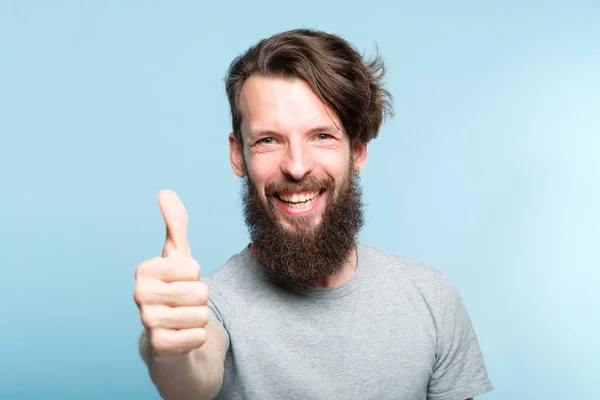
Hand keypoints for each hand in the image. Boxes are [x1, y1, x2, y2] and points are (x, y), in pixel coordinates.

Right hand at [134, 189, 209, 356]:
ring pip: (201, 314)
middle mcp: (139, 295)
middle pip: (200, 291)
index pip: (194, 267)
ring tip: (183, 320)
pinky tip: (182, 337)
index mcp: (144, 270)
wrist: (168, 339)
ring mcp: (147, 322)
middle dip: (200, 299)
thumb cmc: (174, 292)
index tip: (181, 283)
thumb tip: (165, 192)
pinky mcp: (159, 347)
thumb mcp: (177, 257)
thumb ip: (175, 225)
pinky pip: (198, 336)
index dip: (195, 276)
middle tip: (185, 304)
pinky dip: (197, 338)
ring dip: (199, 319)